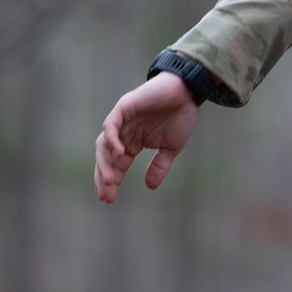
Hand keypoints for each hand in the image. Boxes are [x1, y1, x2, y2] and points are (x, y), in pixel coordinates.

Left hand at [95, 72, 198, 202]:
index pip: (116, 164)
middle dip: (104, 176)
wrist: (188, 92)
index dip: (111, 181)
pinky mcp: (124, 107)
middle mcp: (124, 133)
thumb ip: (159, 165)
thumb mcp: (170, 148)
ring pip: (104, 143)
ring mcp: (122, 120)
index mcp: (132, 142)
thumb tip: (150, 186)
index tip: (109, 199)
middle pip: (105, 157)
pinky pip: (111, 125)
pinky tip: (119, 153)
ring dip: (105, 162)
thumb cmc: (180, 116)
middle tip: (106, 194)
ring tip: (111, 180)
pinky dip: (112, 139)